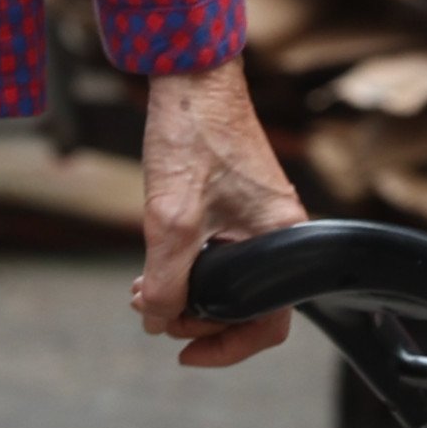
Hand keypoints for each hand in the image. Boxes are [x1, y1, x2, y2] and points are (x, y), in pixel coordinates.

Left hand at [130, 58, 308, 365]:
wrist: (191, 73)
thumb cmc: (192, 135)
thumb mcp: (170, 219)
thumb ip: (167, 282)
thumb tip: (158, 324)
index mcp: (281, 237)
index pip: (270, 323)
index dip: (227, 349)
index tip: (184, 354)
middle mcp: (278, 229)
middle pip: (247, 305)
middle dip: (196, 318)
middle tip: (153, 312)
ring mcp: (258, 214)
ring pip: (228, 280)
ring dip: (186, 293)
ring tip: (145, 290)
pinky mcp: (238, 200)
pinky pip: (220, 253)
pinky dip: (187, 266)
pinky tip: (154, 264)